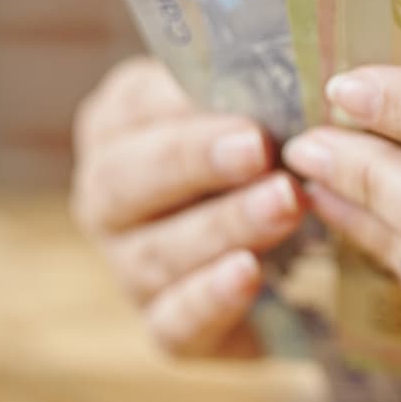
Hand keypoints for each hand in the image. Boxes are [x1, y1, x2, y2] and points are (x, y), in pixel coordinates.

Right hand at [71, 58, 305, 357]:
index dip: (183, 110)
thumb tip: (292, 74)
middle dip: (195, 164)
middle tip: (260, 149)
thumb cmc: (270, 144)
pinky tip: (248, 276)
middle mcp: (108, 197)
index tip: (241, 107)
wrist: (291, 233)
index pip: (133, 110)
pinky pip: (174, 324)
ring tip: (284, 205)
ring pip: (156, 254)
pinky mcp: (168, 327)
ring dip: (221, 227)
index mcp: (121, 124)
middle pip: (126, 182)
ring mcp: (131, 267)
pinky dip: (208, 301)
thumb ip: (258, 90)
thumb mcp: (260, 105)